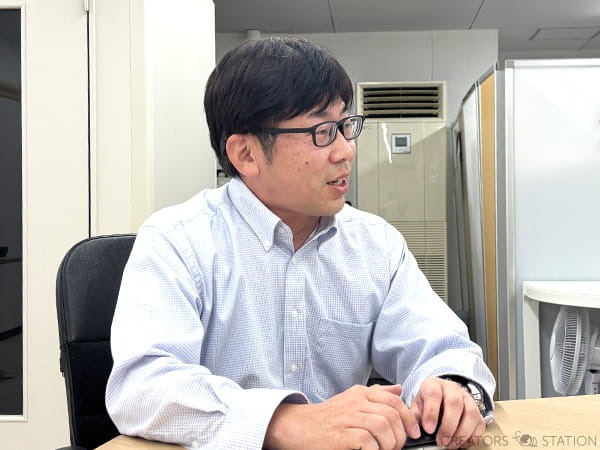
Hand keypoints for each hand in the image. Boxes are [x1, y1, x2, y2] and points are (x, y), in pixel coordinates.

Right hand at [264, 384, 420, 449]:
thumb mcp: (352, 399)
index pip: (394, 400)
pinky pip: (367, 441)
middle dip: (400, 435)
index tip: (413, 433)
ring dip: (390, 444)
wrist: (298, 427)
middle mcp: (356, 402)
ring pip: (383, 426)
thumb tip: (399, 390)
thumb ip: (376, 394)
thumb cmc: (327, 418)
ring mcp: (348, 417)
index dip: (408, 418)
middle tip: (396, 446)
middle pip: (391, 415)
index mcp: (361, 393)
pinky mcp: (341, 435)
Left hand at [409, 377, 485, 448]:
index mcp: (434, 384)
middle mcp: (452, 389)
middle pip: (455, 403)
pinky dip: (473, 436)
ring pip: (471, 413)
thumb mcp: (417, 406)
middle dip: (448, 426)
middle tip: (441, 441)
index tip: (428, 429)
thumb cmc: (427, 402)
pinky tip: (462, 443)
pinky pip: (480, 423)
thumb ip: (415, 417)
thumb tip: (415, 431)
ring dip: (462, 432)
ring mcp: (467, 398)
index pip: (433, 394)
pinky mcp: (477, 410)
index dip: (431, 413)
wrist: (439, 396)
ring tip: (451, 444)